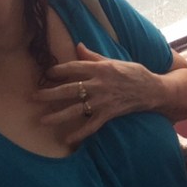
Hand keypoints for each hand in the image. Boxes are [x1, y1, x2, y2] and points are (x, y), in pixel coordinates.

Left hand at [37, 43, 163, 142]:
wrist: (152, 90)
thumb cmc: (134, 73)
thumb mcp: (114, 61)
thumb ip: (94, 56)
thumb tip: (77, 46)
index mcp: (100, 68)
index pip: (74, 67)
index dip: (58, 70)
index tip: (47, 74)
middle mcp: (99, 84)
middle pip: (69, 89)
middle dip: (49, 94)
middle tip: (33, 97)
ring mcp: (103, 101)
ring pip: (76, 109)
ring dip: (58, 116)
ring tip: (43, 120)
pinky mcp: (109, 114)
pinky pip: (92, 126)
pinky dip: (79, 134)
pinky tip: (67, 140)